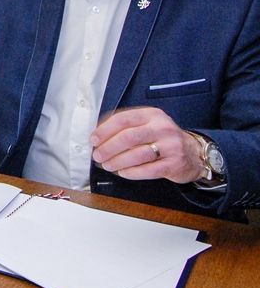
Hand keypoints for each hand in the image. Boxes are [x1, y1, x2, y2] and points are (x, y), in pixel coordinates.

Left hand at [91, 107, 205, 183]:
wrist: (194, 153)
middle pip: (128, 137)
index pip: (123, 119)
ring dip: (117, 161)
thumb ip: (126, 126)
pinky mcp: (174, 164)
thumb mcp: (148, 124)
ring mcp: (170, 146)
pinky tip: (122, 172)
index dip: (105, 130)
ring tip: (107, 165)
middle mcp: (162, 128)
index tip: (93, 139)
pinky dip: (132, 172)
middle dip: (108, 148)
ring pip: (137, 154)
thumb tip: (98, 136)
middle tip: (98, 155)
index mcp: (152, 115)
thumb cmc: (163, 138)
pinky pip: (148, 170)